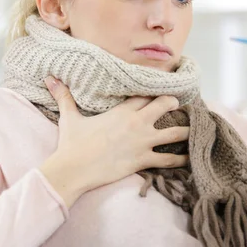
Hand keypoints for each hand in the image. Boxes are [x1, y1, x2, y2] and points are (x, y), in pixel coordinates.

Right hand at [40, 76, 189, 206]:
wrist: (73, 169)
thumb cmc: (72, 143)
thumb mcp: (69, 117)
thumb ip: (64, 96)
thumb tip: (50, 78)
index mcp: (122, 110)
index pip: (145, 94)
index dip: (154, 90)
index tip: (162, 87)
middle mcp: (137, 122)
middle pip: (164, 105)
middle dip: (173, 103)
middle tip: (179, 104)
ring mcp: (143, 141)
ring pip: (175, 132)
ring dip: (186, 130)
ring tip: (196, 128)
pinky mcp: (144, 160)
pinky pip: (170, 159)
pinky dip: (182, 159)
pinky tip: (193, 158)